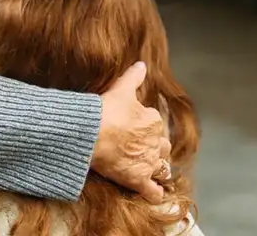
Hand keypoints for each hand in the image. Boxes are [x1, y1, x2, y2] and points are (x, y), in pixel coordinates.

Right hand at [91, 62, 170, 204]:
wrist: (93, 133)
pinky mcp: (139, 180)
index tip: (135, 127)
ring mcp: (148, 163)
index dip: (146, 126)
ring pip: (162, 169)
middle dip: (155, 148)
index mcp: (153, 120)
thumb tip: (142, 64)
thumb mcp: (121, 88)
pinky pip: (154, 192)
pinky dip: (154, 192)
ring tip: (148, 169)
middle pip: (162, 148)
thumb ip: (134, 76)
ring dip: (157, 169)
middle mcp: (156, 143)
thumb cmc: (107, 109)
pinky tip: (151, 192)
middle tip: (141, 148)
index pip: (156, 125)